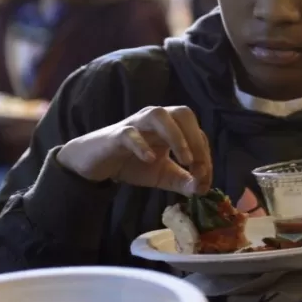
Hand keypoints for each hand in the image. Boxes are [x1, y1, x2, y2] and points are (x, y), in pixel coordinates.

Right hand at [56, 106, 211, 194]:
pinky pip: (130, 133)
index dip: (205, 154)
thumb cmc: (132, 164)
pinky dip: (142, 145)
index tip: (206, 179)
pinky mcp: (117, 135)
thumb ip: (183, 181)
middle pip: (183, 113)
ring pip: (159, 115)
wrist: (96, 165)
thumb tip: (203, 189)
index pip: (196, 133)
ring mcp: (136, 124)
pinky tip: (150, 159)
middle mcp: (156, 119)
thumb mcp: (162, 175)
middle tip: (198, 166)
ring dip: (176, 136)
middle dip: (196, 138)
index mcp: (171, 127)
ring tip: (184, 160)